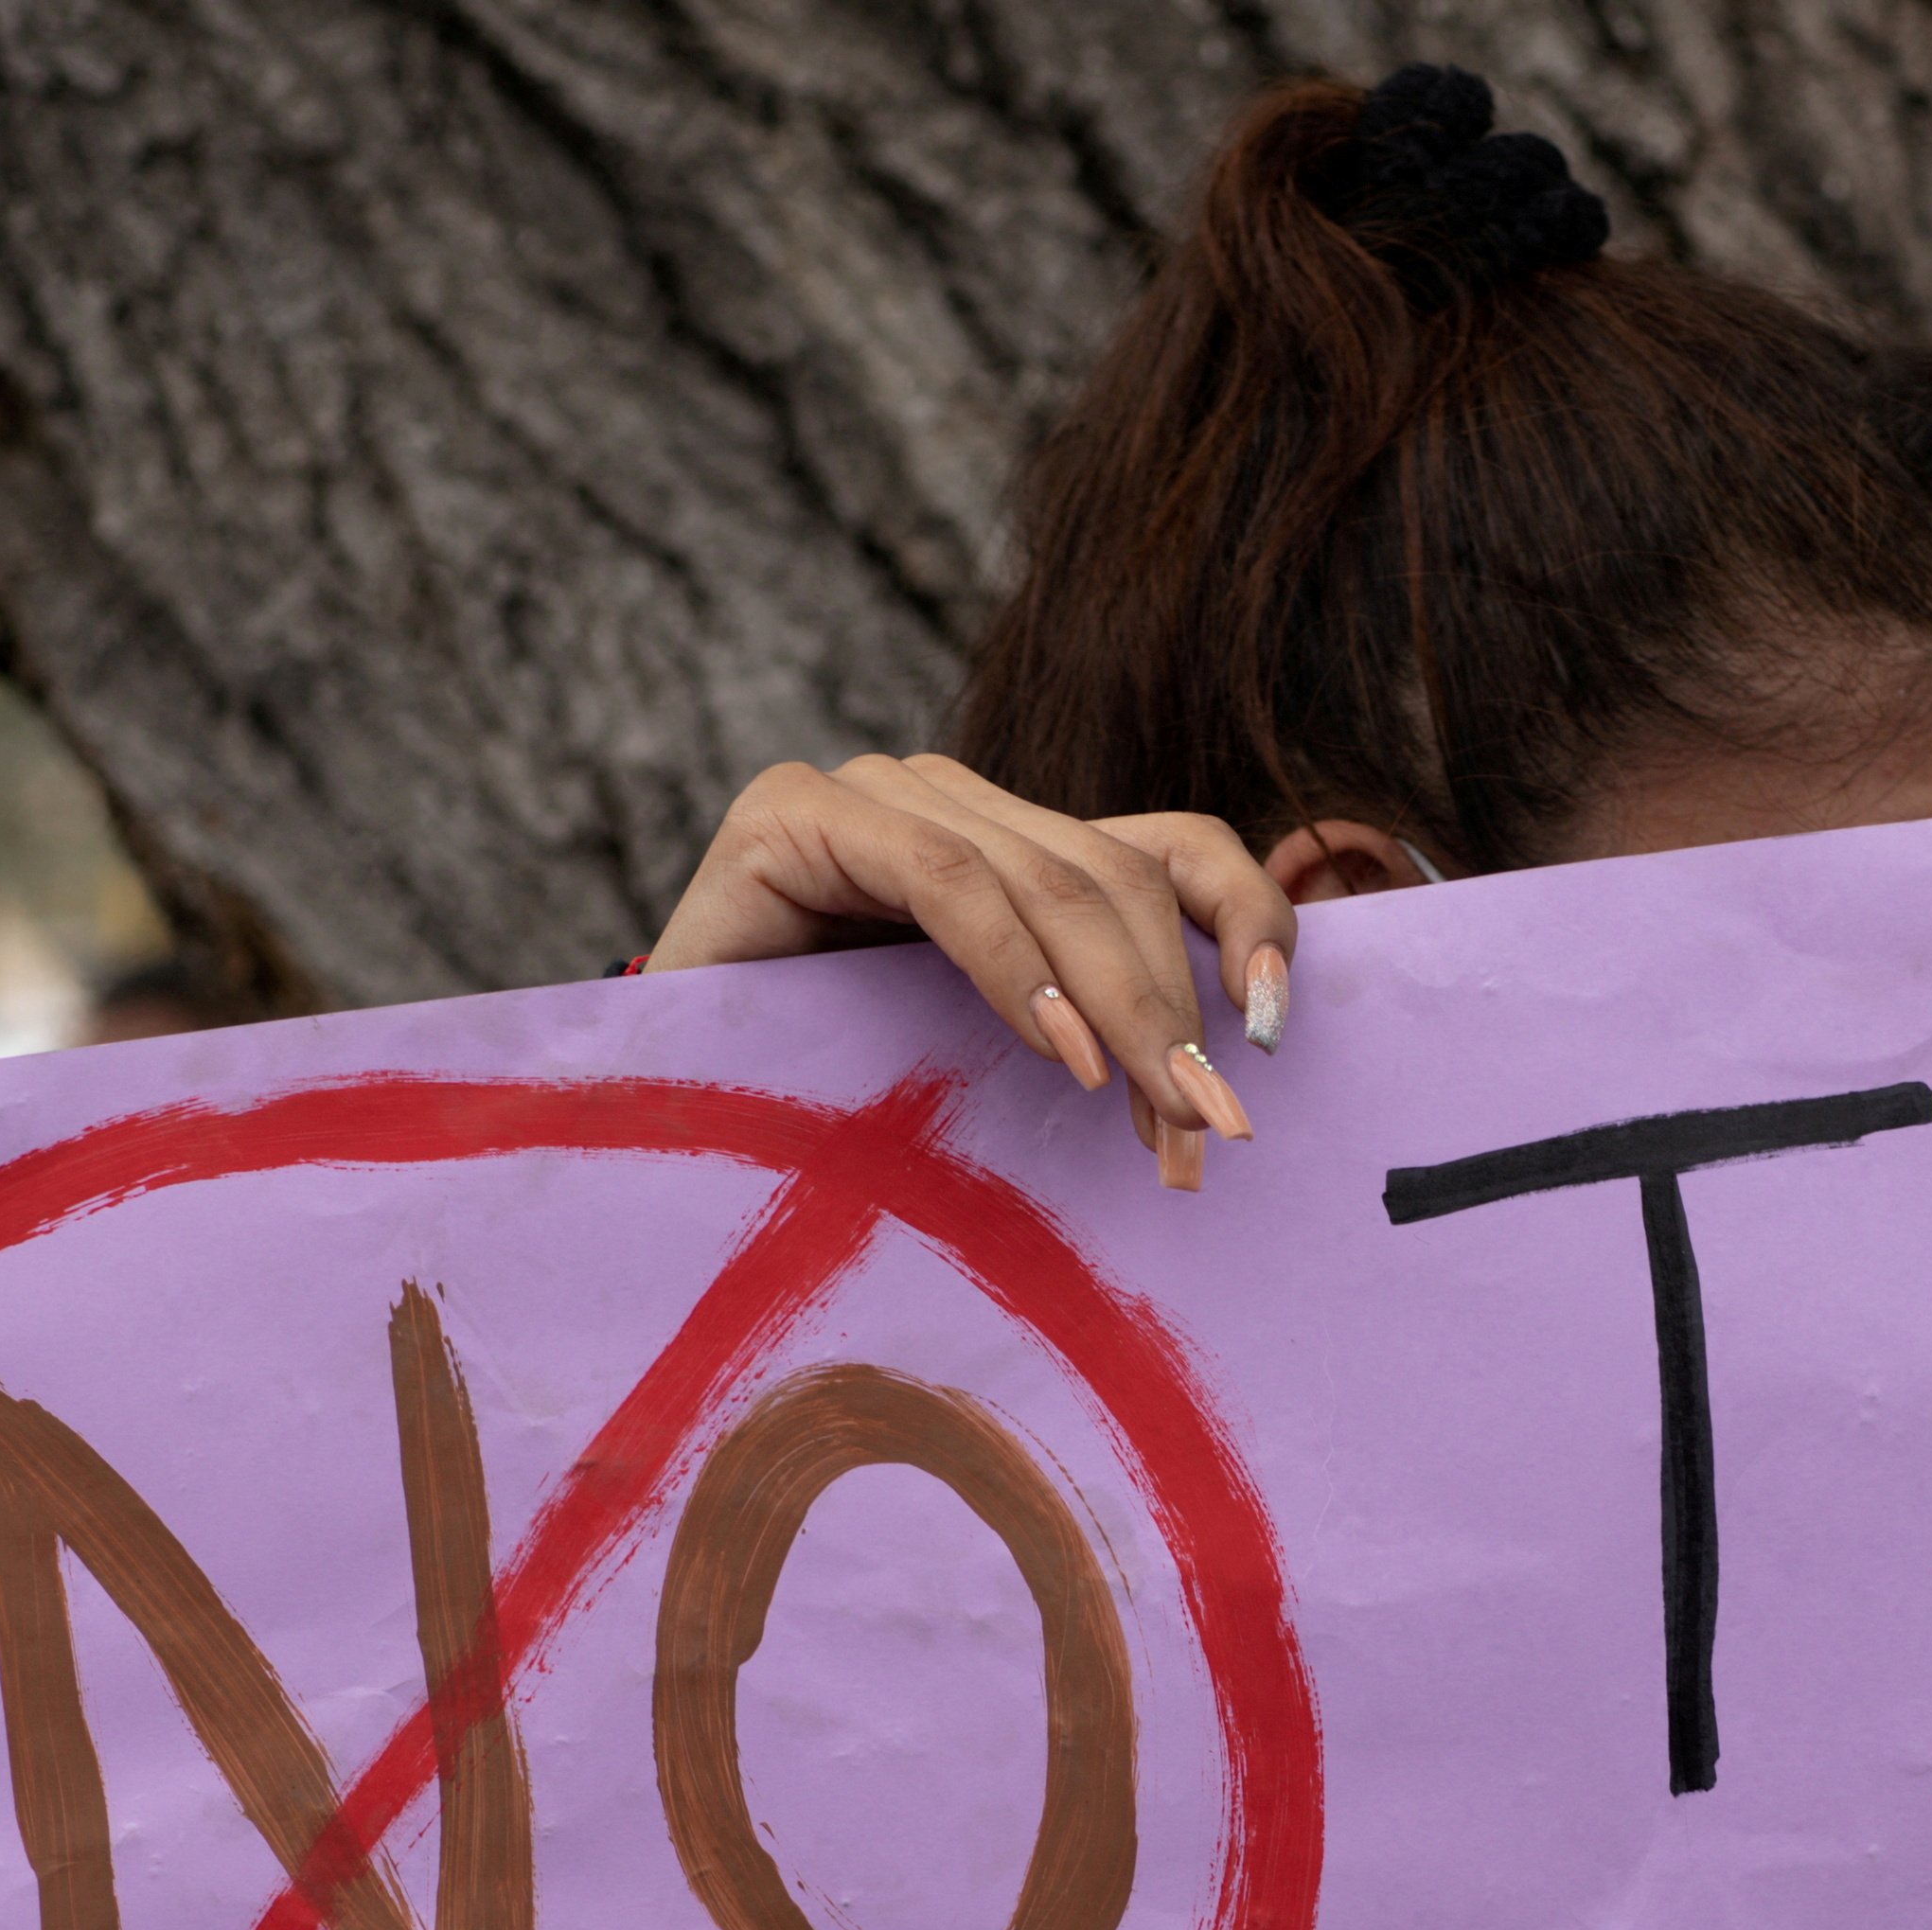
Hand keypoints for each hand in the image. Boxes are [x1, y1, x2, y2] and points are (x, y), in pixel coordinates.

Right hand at [644, 756, 1295, 1182]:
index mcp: (1009, 843)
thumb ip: (1084, 1027)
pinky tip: (1062, 1052)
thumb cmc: (825, 1096)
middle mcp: (949, 798)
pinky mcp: (801, 813)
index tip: (1275, 1037)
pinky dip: (1015, 970)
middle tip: (1211, 1132)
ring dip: (1119, 1008)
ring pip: (1049, 880)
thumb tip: (1226, 1075)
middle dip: (1178, 1014)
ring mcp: (874, 794)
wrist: (656, 1105)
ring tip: (1156, 1113)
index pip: (1170, 851)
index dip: (1246, 925)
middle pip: (1116, 878)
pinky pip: (946, 882)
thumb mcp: (986, 1056)